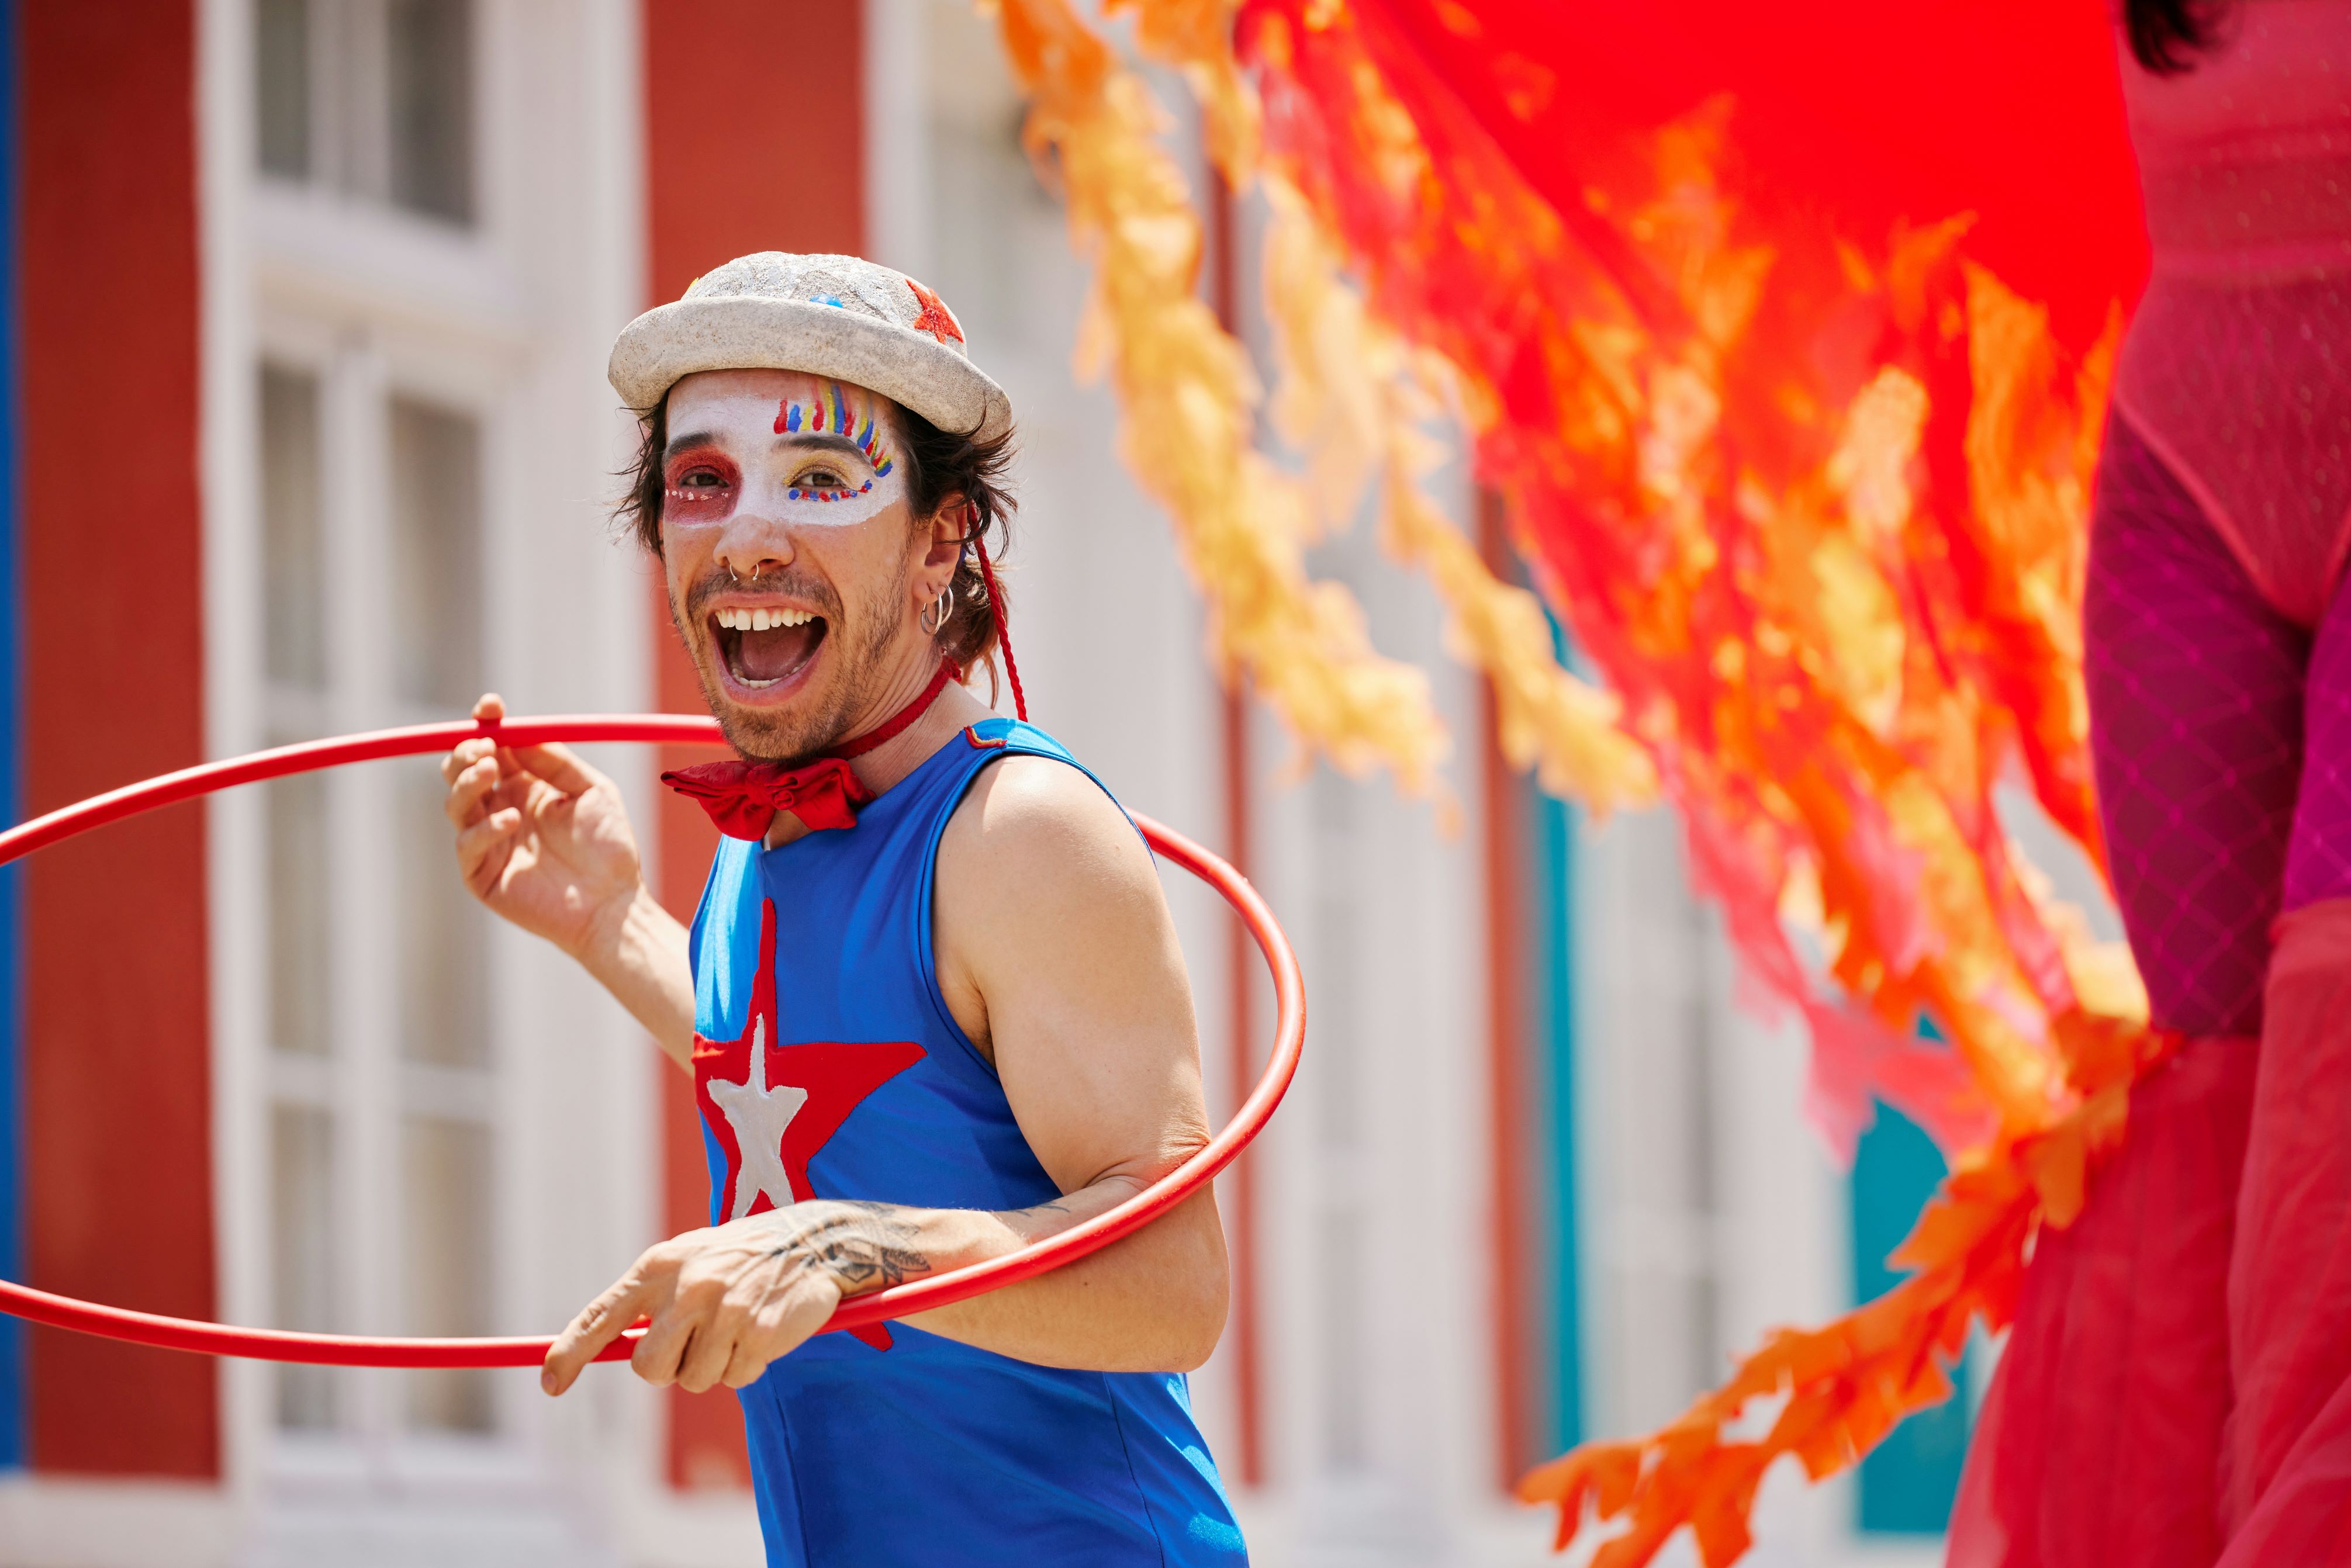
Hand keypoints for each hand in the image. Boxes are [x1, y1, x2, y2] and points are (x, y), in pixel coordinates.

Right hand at [442, 693, 644, 960]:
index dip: (486, 725)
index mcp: (524, 786)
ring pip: (455, 803)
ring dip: (467, 782)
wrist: (614, 903)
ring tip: (489, 771)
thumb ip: (555, 761)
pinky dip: (484, 828)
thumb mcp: (591, 789)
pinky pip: (467, 845)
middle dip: (466, 752)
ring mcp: (488, 842)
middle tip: (483, 745)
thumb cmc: (609, 847)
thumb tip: (519, 734)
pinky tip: (511, 820)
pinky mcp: (481, 875)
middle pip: (462, 771)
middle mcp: (500, 809)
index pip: (493, 748)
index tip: (490, 707)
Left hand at [540, 1203, 931, 1395]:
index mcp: (660, 1265)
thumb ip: (651, 1300)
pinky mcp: (760, 1332)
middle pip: (650, 1369)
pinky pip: (739, 1378)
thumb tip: (612, 1347)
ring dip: (718, 1365)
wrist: (816, 1238)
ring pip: (697, 1380)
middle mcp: (687, 1287)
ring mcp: (725, 1310)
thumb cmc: (742, 1256)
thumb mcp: (689, 1261)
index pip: (602, 1316)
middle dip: (672, 1368)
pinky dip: (751, 1365)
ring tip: (740, 1327)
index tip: (551, 1384)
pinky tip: (764, 1331)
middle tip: (700, 1343)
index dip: (571, 1353)